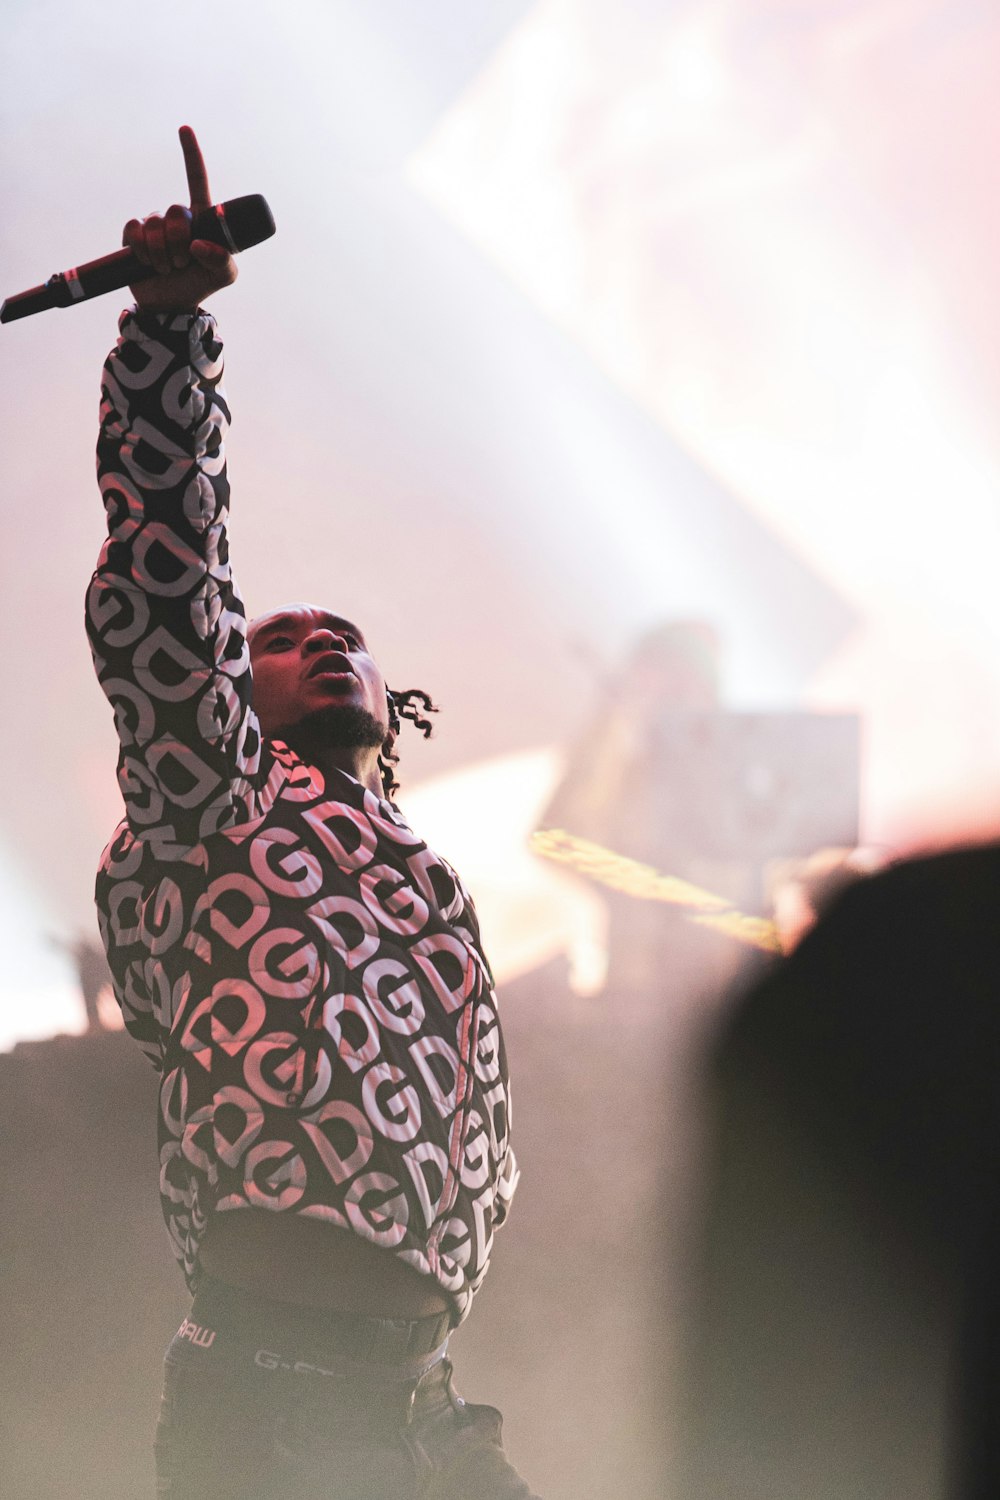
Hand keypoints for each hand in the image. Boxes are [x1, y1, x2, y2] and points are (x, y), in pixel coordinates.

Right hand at [122, 126, 236, 312]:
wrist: (171, 305)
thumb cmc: (201, 284)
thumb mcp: (224, 276)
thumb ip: (222, 259)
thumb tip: (199, 245)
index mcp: (201, 218)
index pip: (196, 178)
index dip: (191, 153)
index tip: (184, 128)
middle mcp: (177, 217)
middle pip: (176, 211)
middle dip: (179, 240)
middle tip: (182, 261)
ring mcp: (154, 225)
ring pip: (155, 223)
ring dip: (162, 251)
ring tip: (168, 267)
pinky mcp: (134, 235)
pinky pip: (134, 230)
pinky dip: (143, 249)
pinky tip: (148, 262)